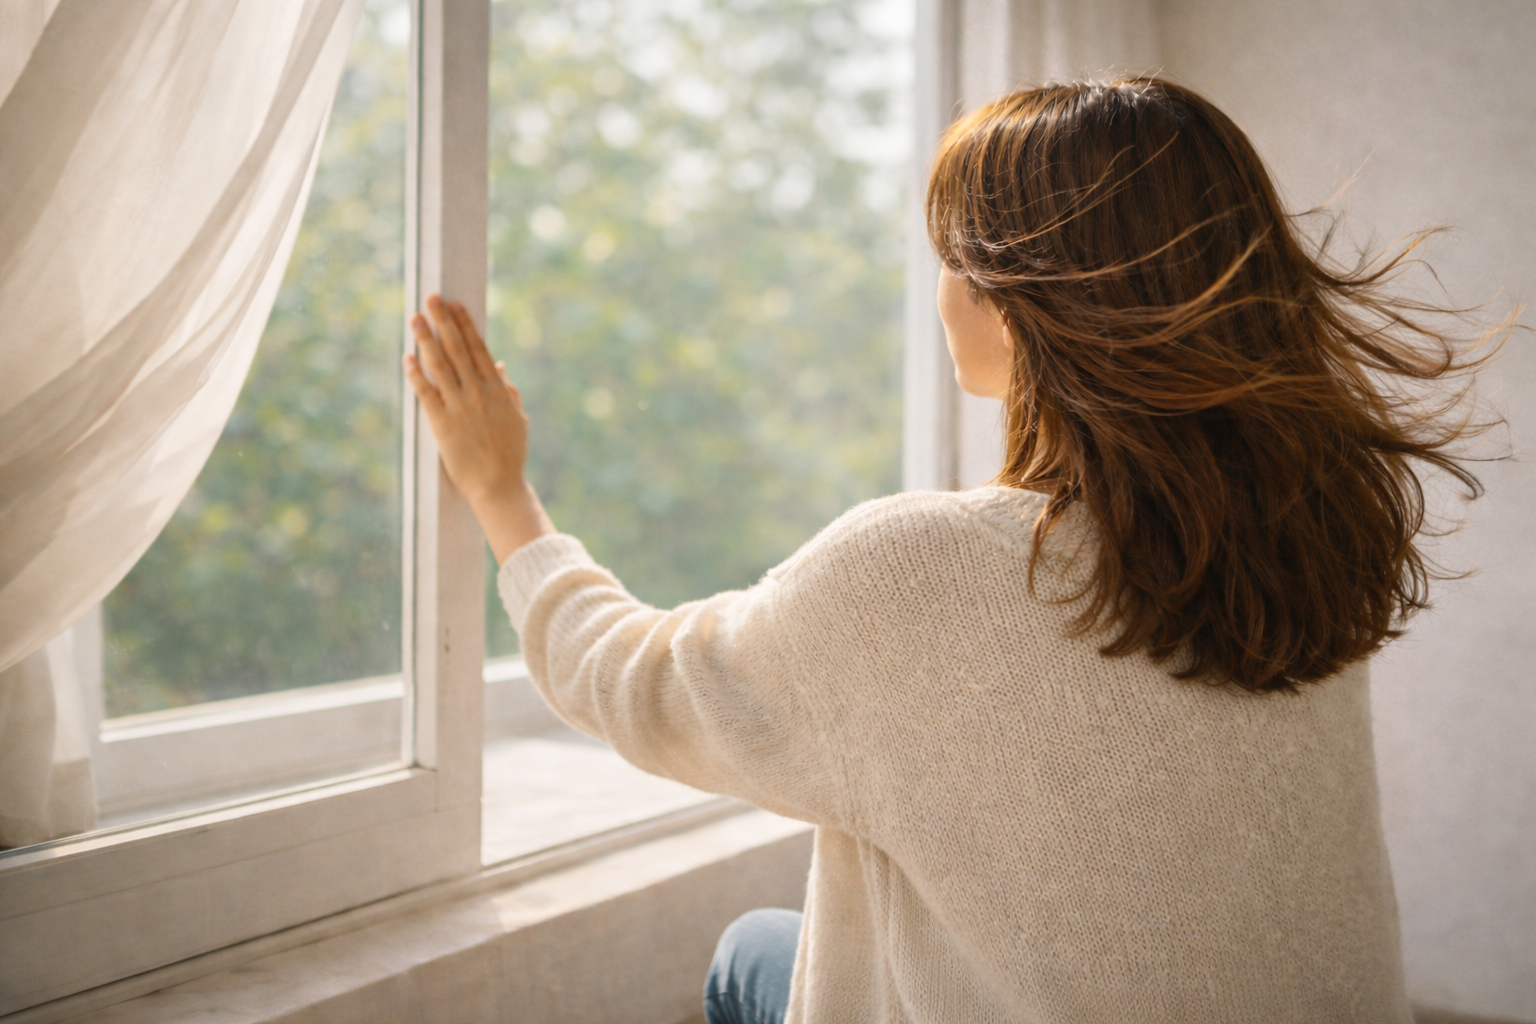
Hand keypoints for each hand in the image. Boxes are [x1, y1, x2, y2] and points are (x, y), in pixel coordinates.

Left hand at [403, 294, 553, 562]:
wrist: (498, 486)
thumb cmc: (510, 455)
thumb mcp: (517, 419)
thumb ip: (509, 390)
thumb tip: (500, 366)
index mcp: (498, 390)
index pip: (479, 349)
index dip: (465, 325)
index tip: (456, 306)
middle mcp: (478, 393)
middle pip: (457, 349)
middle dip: (443, 321)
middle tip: (431, 298)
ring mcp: (460, 407)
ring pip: (440, 365)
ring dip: (426, 339)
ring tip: (415, 319)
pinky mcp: (442, 424)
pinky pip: (426, 393)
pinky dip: (415, 374)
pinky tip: (407, 358)